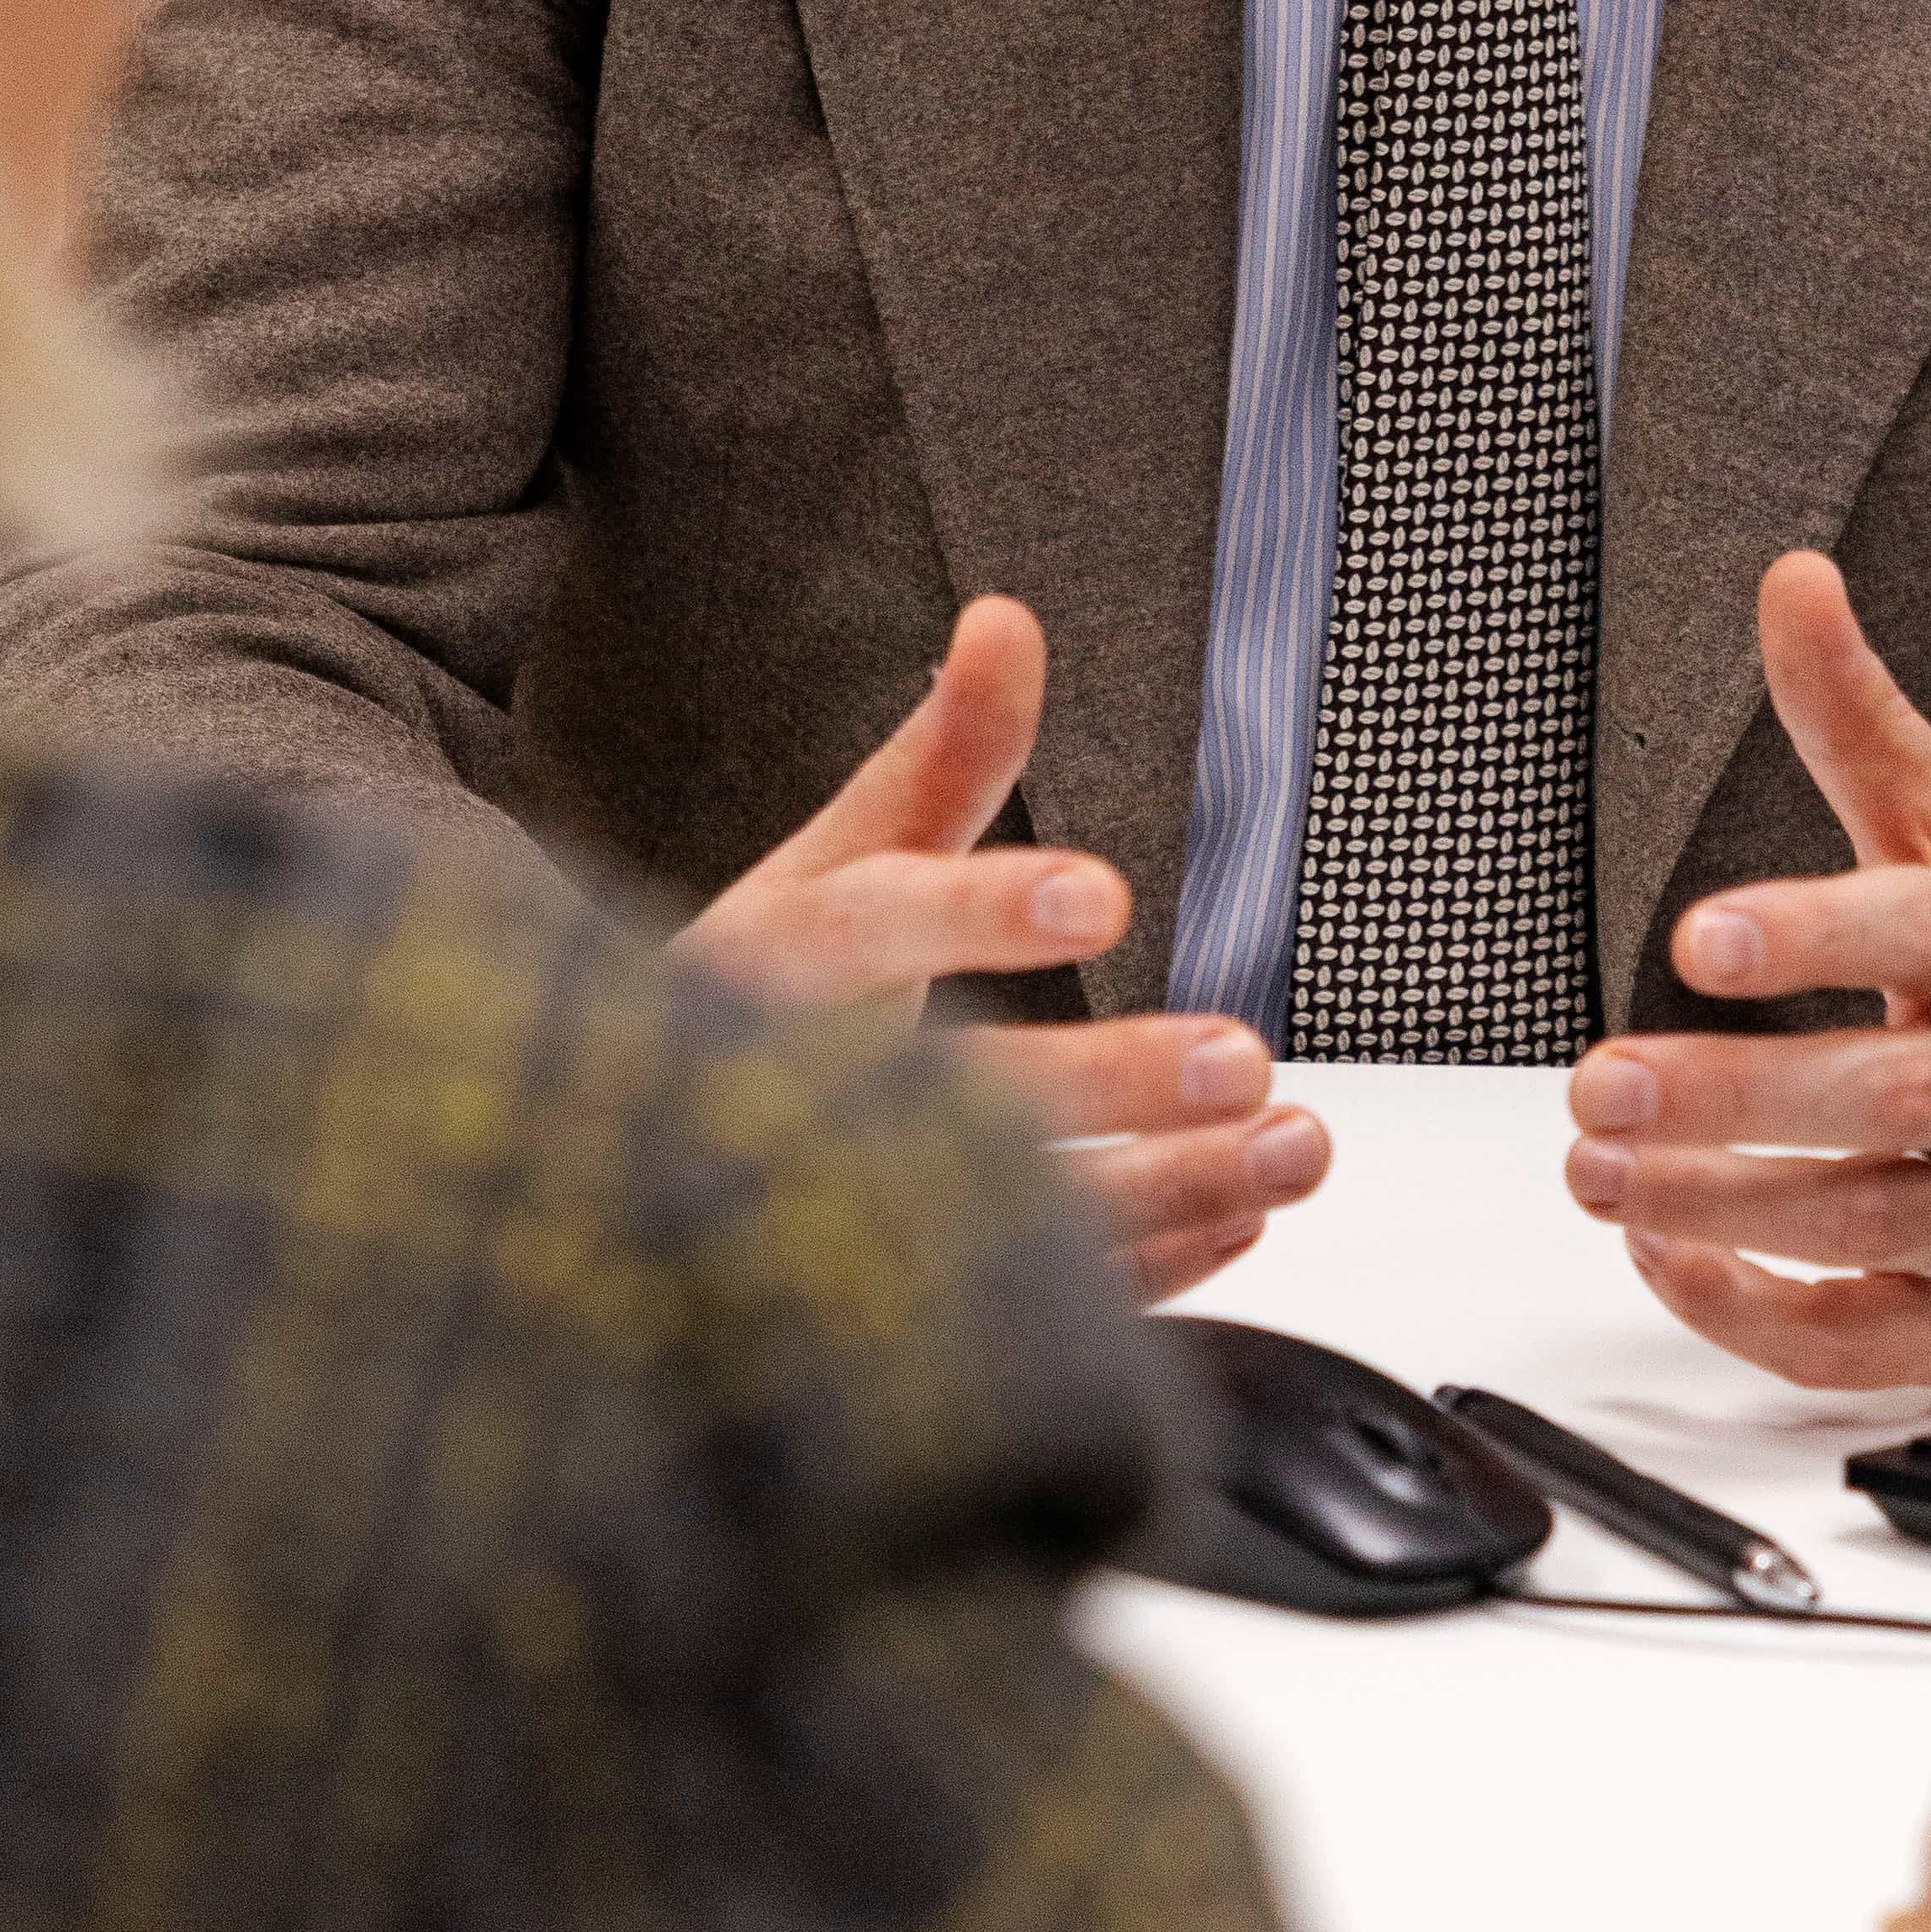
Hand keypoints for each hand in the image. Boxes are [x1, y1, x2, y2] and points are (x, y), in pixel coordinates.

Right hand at [677, 594, 1328, 1305]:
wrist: (633, 1178)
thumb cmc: (763, 994)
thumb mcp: (837, 860)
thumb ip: (940, 754)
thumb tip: (1011, 616)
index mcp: (765, 965)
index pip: (868, 929)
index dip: (982, 914)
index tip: (1108, 896)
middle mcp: (785, 1100)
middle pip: (947, 1093)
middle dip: (1106, 1081)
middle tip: (1245, 1058)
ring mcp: (829, 1223)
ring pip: (1008, 1220)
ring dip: (1169, 1187)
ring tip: (1297, 1148)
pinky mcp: (884, 1315)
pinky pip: (1023, 1307)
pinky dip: (1148, 1270)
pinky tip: (1242, 1220)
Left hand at [1561, 552, 1930, 1387]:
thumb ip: (1864, 725)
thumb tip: (1790, 579)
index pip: (1929, 933)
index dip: (1817, 935)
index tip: (1701, 937)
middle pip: (1885, 1095)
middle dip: (1730, 1098)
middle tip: (1595, 1085)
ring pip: (1867, 1221)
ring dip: (1719, 1206)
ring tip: (1595, 1173)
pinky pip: (1870, 1339)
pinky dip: (1761, 1312)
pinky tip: (1669, 1257)